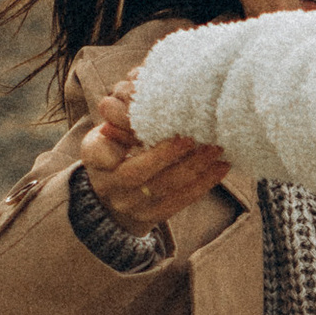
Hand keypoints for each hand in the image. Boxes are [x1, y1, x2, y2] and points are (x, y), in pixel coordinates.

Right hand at [80, 76, 230, 234]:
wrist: (111, 196)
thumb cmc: (113, 151)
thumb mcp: (104, 136)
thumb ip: (120, 122)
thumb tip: (150, 98)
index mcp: (95, 161)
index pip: (103, 153)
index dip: (119, 141)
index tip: (152, 127)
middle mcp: (110, 186)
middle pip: (139, 172)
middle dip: (168, 154)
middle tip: (196, 135)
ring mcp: (131, 206)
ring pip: (164, 188)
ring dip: (194, 168)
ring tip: (216, 148)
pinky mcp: (151, 217)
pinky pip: (178, 203)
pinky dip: (202, 184)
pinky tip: (220, 168)